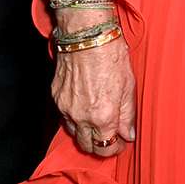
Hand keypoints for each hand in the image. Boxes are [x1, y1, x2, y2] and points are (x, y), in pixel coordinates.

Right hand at [52, 32, 135, 157]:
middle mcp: (81, 117)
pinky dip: (74, 118)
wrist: (87, 35)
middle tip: (110, 134)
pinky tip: (85, 108)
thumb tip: (128, 135)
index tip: (120, 142)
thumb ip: (127, 115)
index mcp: (102, 117)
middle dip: (100, 144)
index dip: (115, 148)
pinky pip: (65, 117)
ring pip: (74, 133)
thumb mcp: (128, 87)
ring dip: (86, 132)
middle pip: (87, 146)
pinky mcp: (56, 97)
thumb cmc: (111, 56)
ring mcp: (65, 108)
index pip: (105, 148)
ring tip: (98, 120)